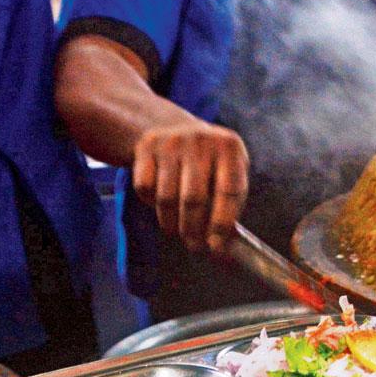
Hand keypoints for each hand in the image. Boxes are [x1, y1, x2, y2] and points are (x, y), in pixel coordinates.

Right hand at [131, 121, 249, 252]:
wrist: (174, 127)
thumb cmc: (210, 162)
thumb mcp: (228, 172)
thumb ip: (230, 205)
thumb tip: (225, 248)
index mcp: (230, 147)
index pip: (229, 191)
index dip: (222, 223)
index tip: (216, 247)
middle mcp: (202, 140)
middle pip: (194, 199)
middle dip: (194, 230)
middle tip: (195, 246)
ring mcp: (172, 141)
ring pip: (167, 197)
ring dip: (172, 223)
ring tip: (178, 231)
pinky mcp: (147, 146)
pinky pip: (145, 188)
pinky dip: (151, 204)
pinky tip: (162, 204)